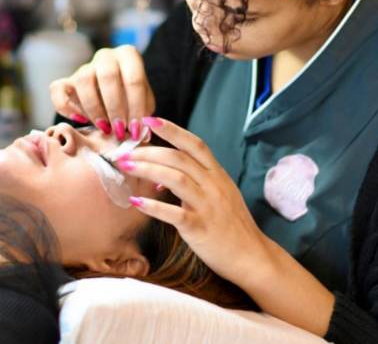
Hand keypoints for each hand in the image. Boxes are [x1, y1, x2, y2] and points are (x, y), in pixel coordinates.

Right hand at [49, 46, 155, 140]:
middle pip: (108, 76)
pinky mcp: (67, 80)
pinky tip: (80, 120)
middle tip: (119, 130)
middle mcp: (105, 56)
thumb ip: (144, 114)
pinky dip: (66, 107)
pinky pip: (57, 89)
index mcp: (128, 55)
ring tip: (104, 127)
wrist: (115, 92)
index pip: (134, 79)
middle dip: (114, 108)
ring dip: (94, 108)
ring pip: (83, 80)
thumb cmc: (132, 96)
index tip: (136, 129)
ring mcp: (85, 67)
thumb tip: (143, 135)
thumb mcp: (144, 102)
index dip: (136, 107)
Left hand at [118, 117, 269, 286]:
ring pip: (176, 179)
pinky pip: (175, 214)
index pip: (194, 144)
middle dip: (149, 152)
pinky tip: (136, 202)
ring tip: (126, 167)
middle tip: (125, 152)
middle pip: (179, 158)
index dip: (171, 130)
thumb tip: (163, 168)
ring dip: (148, 170)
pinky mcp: (201, 228)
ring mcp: (208, 206)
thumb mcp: (220, 192)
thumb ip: (196, 178)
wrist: (252, 257)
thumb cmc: (231, 224)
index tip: (148, 120)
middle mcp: (213, 185)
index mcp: (217, 174)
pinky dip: (154, 206)